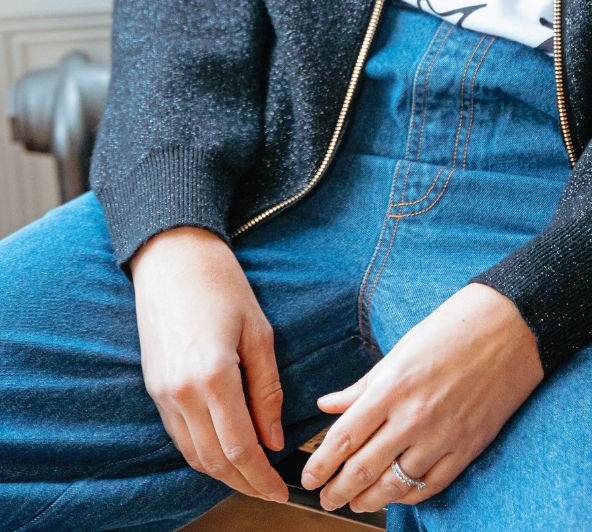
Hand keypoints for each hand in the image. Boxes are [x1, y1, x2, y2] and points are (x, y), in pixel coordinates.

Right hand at [130, 226, 288, 503]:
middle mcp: (181, 392)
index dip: (261, 477)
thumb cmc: (221, 283)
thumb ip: (267, 390)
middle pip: (214, 461)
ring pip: (193, 454)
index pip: (239, 448)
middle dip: (245, 482)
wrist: (171, 256)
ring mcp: (162, 393)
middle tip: (271, 491)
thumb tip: (274, 439)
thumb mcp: (258, 332)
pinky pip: (179, 436)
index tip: (282, 490)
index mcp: (213, 376)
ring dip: (223, 473)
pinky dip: (203, 452)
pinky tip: (224, 451)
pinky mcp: (154, 389)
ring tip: (252, 477)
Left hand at [300, 282, 543, 513]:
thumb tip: (328, 405)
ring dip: (368, 500)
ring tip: (355, 502)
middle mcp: (414, 416)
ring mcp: (442, 436)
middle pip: (363, 469)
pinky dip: (408, 497)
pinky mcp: (468, 448)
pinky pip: (430, 485)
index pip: (343, 438)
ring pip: (394, 486)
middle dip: (337, 490)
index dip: (319, 465)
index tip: (308, 477)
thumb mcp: (402, 349)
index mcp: (392, 386)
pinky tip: (395, 496)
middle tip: (325, 498)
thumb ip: (363, 385)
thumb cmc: (454, 328)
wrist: (512, 326)